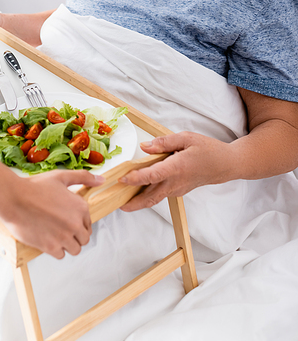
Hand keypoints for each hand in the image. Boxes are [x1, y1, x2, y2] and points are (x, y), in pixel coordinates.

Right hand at [3, 170, 103, 258]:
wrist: (14, 198)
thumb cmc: (35, 187)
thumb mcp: (61, 177)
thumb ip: (83, 177)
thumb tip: (101, 179)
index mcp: (81, 207)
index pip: (88, 224)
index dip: (78, 222)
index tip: (67, 219)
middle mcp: (75, 224)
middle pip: (84, 239)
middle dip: (75, 235)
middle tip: (61, 228)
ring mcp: (64, 237)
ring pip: (74, 249)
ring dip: (67, 244)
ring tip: (55, 234)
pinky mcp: (51, 247)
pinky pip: (60, 255)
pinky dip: (55, 249)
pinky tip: (47, 238)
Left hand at [118, 132, 233, 211]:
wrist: (226, 165)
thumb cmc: (208, 150)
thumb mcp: (186, 138)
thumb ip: (164, 142)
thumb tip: (145, 146)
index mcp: (177, 167)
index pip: (153, 175)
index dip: (136, 178)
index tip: (121, 179)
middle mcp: (176, 182)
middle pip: (150, 197)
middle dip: (132, 202)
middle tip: (115, 203)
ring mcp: (177, 189)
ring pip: (154, 199)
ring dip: (137, 202)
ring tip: (120, 200)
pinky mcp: (178, 191)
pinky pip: (159, 195)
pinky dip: (147, 196)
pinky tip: (136, 191)